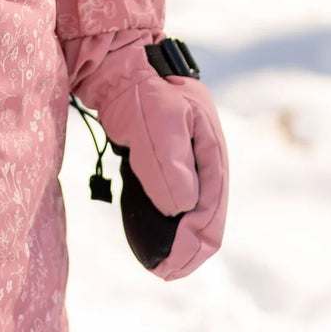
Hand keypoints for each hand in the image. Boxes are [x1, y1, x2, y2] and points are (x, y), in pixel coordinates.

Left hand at [86, 36, 227, 279]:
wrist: (119, 59)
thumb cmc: (140, 88)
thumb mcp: (159, 124)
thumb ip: (171, 166)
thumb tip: (182, 210)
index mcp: (211, 150)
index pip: (211, 212)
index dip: (192, 245)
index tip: (171, 268)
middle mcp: (204, 156)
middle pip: (206, 215)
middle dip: (189, 248)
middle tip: (166, 272)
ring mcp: (186, 155)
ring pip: (191, 208)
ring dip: (180, 236)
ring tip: (162, 262)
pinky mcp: (166, 153)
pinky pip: (174, 196)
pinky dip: (168, 218)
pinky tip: (153, 230)